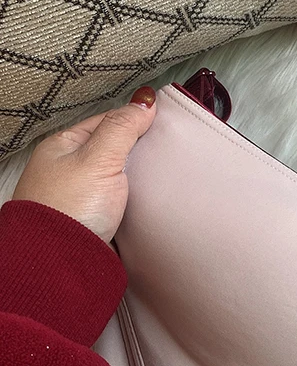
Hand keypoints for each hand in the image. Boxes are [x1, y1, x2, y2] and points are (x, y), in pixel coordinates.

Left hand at [12, 86, 156, 243]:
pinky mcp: (95, 221)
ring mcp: (81, 197)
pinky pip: (122, 202)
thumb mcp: (98, 158)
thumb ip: (122, 127)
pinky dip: (137, 201)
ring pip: (119, 178)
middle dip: (139, 151)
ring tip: (163, 176)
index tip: (162, 121)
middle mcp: (68, 170)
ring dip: (140, 179)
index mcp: (62, 147)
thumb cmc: (68, 210)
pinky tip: (150, 202)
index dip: (135, 119)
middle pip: (113, 150)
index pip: (106, 121)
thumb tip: (144, 101)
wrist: (61, 264)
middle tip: (167, 150)